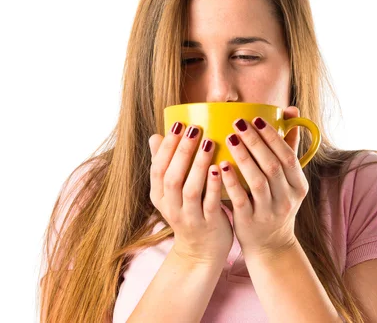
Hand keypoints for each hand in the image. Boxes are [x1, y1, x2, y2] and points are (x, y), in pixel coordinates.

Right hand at [149, 122, 232, 265]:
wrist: (201, 252)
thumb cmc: (189, 211)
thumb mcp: (171, 191)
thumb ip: (165, 165)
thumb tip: (155, 136)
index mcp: (159, 195)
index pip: (158, 168)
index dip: (167, 146)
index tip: (178, 124)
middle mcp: (170, 206)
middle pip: (171, 177)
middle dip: (182, 151)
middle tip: (195, 129)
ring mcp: (188, 217)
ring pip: (189, 189)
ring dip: (198, 165)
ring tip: (209, 144)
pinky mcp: (208, 224)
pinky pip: (210, 203)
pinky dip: (213, 186)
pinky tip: (220, 169)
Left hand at [220, 106, 307, 256]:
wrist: (270, 244)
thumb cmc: (275, 202)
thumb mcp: (288, 179)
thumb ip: (288, 147)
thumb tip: (291, 112)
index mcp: (298, 185)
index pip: (288, 156)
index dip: (273, 137)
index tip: (256, 118)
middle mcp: (287, 198)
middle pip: (273, 166)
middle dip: (255, 142)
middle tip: (238, 123)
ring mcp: (269, 212)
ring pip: (258, 181)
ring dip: (244, 158)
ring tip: (229, 139)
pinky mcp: (250, 222)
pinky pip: (241, 199)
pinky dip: (232, 181)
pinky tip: (221, 165)